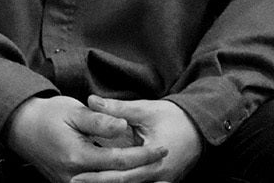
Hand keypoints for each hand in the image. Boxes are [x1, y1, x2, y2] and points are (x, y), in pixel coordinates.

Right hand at [5, 95, 166, 182]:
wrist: (19, 126)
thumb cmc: (47, 114)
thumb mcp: (72, 110)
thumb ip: (99, 120)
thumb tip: (124, 126)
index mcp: (77, 156)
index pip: (120, 161)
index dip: (144, 155)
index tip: (163, 148)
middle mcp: (74, 176)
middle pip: (118, 182)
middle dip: (144, 175)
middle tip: (165, 166)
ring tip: (156, 178)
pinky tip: (128, 179)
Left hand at [75, 96, 201, 182]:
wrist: (200, 126)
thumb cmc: (173, 117)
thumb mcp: (145, 109)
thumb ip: (119, 108)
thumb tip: (92, 100)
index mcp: (156, 160)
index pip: (123, 174)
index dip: (99, 176)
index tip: (77, 175)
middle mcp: (161, 176)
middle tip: (74, 182)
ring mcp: (163, 181)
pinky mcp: (163, 180)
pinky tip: (107, 181)